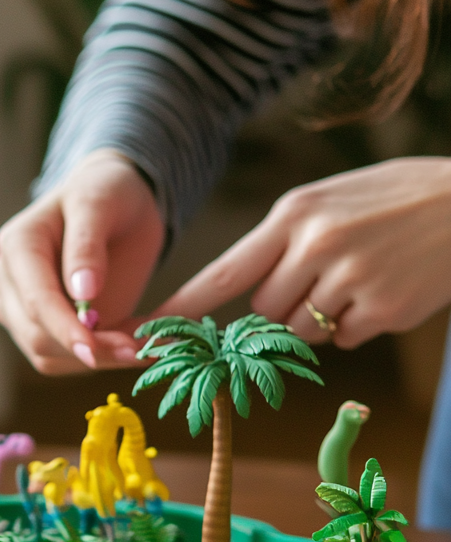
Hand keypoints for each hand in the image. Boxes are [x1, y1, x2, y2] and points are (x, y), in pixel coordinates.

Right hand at [0, 149, 164, 373]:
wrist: (114, 207)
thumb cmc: (107, 195)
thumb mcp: (101, 203)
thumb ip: (87, 245)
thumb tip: (82, 294)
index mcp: (17, 246)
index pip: (37, 300)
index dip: (65, 329)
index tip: (97, 350)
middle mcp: (8, 282)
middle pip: (38, 336)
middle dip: (88, 349)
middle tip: (140, 351)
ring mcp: (19, 310)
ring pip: (48, 356)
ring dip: (96, 360)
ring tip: (141, 349)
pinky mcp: (39, 330)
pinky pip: (63, 360)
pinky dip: (97, 360)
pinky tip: (128, 347)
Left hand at [153, 157, 450, 346]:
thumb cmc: (395, 200)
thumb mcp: (331, 201)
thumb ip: (284, 242)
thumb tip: (248, 297)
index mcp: (294, 215)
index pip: (223, 272)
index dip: (182, 308)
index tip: (146, 332)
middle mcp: (315, 247)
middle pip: (262, 310)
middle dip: (283, 304)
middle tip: (327, 274)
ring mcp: (348, 280)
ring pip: (298, 331)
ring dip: (319, 318)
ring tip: (361, 277)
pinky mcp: (379, 311)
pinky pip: (341, 341)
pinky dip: (357, 326)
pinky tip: (385, 290)